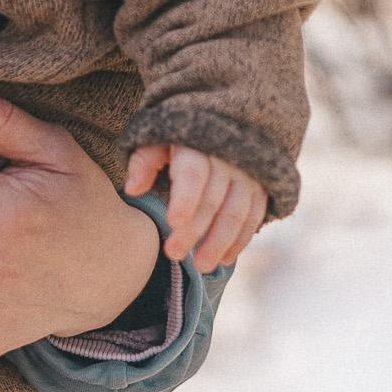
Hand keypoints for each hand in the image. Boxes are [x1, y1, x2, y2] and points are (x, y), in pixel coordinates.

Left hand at [124, 144, 266, 267]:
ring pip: (236, 212)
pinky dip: (240, 240)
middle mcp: (227, 158)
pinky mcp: (259, 187)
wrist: (221, 124)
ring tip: (201, 266)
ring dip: (219, 242)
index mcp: (197, 144)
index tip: (172, 223)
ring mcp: (246, 173)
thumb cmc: (178, 139)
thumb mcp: (157, 139)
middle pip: (212, 199)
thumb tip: (132, 189)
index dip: (185, 198)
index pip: (193, 173)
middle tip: (173, 254)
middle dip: (194, 230)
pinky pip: (253, 216)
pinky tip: (225, 260)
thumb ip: (144, 161)